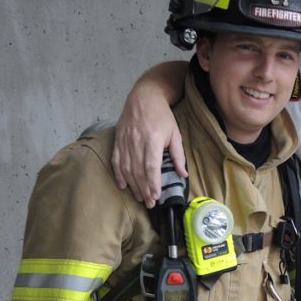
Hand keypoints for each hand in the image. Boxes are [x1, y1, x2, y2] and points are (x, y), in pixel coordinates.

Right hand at [111, 64, 187, 207]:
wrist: (144, 96)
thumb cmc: (162, 115)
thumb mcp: (175, 133)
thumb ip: (178, 155)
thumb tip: (183, 174)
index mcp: (152, 139)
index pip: (151, 166)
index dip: (152, 183)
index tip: (155, 196)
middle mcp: (137, 140)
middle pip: (138, 170)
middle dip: (144, 189)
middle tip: (150, 204)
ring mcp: (125, 140)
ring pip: (127, 168)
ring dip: (133, 185)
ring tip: (140, 198)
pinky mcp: (118, 139)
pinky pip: (116, 159)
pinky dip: (119, 174)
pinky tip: (123, 185)